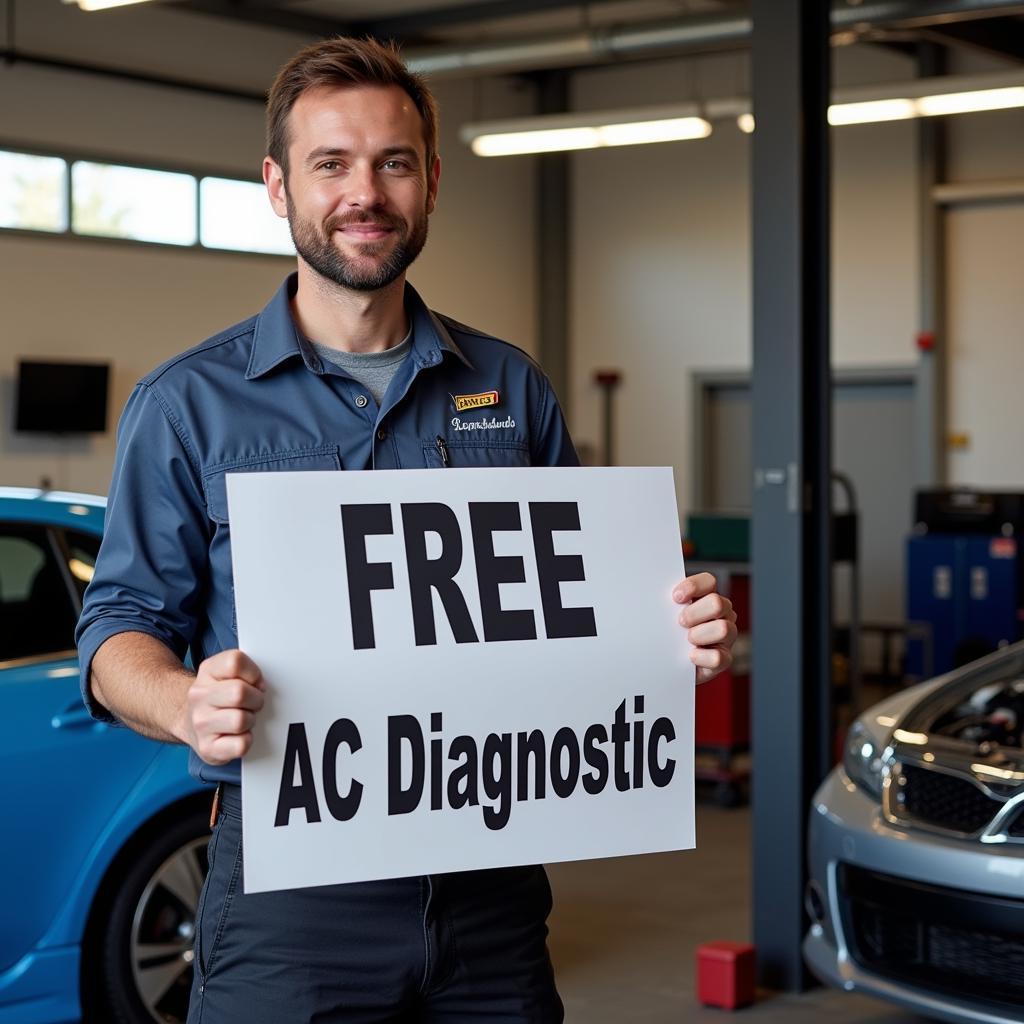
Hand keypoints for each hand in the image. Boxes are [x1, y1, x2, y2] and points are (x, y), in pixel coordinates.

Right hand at [185, 649, 265, 764]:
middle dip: (255, 699)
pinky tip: (239, 735)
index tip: (254, 682)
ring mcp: (200, 723)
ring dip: (250, 720)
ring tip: (244, 718)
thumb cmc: (218, 698)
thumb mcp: (226, 673)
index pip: (235, 662)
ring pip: (241, 720)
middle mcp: (199, 696)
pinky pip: (240, 744)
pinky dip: (246, 740)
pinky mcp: (207, 748)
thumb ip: (245, 670)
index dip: (253, 673)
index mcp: (207, 671)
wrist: (191, 722)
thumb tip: (261, 686)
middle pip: (240, 692)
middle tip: (253, 703)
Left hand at [673, 573, 737, 684]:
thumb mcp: (665, 614)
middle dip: (694, 613)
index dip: (693, 587)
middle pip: (717, 603)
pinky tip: (691, 656)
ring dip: (700, 634)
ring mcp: (725, 637)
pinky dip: (702, 657)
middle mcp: (722, 614)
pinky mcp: (724, 659)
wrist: (666, 663)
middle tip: (680, 622)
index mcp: (707, 597)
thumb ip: (664, 602)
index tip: (675, 598)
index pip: (709, 581)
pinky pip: (719, 657)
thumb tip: (647, 593)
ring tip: (687, 640)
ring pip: (723, 628)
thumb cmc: (667, 633)